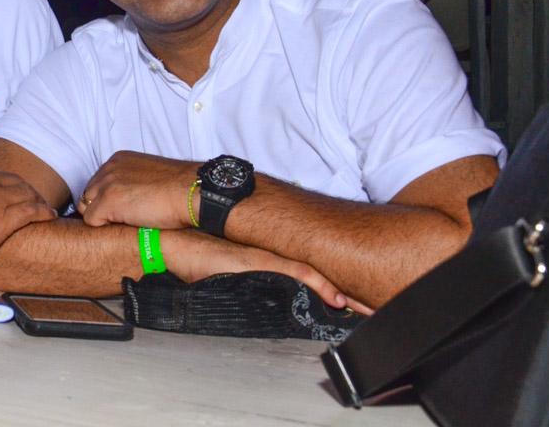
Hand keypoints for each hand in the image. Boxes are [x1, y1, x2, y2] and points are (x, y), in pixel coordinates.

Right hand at [0, 159, 56, 276]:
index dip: (10, 183)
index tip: (14, 191)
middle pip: (16, 181)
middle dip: (27, 190)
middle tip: (35, 199)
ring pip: (27, 194)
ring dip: (38, 200)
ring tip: (45, 208)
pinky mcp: (2, 220)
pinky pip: (32, 211)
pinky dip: (44, 212)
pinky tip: (49, 216)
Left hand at [78, 151, 195, 228]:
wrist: (192, 192)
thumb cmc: (178, 189)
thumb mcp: (149, 176)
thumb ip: (130, 181)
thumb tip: (123, 200)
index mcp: (118, 160)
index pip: (97, 182)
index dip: (107, 199)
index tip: (124, 209)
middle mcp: (109, 168)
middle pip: (88, 194)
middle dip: (101, 209)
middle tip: (124, 219)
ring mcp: (107, 184)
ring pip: (86, 208)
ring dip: (103, 219)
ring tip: (126, 224)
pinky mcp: (108, 201)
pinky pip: (91, 221)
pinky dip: (105, 228)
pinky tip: (126, 227)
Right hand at [160, 229, 371, 314]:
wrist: (172, 245)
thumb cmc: (195, 257)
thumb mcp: (230, 272)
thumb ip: (252, 282)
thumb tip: (268, 302)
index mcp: (270, 256)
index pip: (313, 270)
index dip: (338, 284)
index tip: (360, 298)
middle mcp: (274, 252)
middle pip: (322, 268)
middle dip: (351, 286)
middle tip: (376, 301)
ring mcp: (268, 255)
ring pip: (316, 272)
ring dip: (342, 290)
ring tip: (365, 305)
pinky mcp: (259, 260)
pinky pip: (296, 273)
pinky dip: (318, 286)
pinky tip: (335, 298)